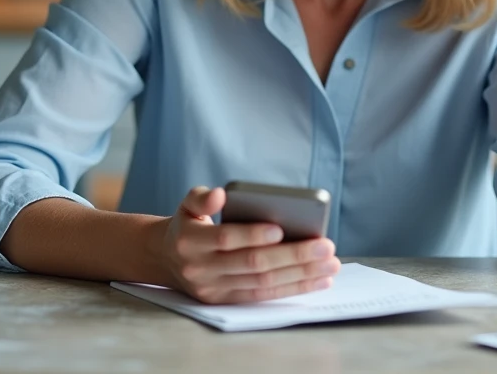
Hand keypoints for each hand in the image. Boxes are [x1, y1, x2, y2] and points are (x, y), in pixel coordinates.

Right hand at [156, 186, 340, 303]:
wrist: (167, 259)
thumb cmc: (189, 225)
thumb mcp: (187, 205)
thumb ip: (202, 197)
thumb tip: (220, 194)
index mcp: (191, 241)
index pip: (225, 238)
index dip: (253, 235)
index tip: (281, 228)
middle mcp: (201, 269)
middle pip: (252, 264)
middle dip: (293, 256)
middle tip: (325, 246)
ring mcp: (214, 290)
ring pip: (263, 284)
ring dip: (301, 275)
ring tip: (330, 264)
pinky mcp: (226, 302)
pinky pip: (264, 297)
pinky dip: (294, 288)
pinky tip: (318, 280)